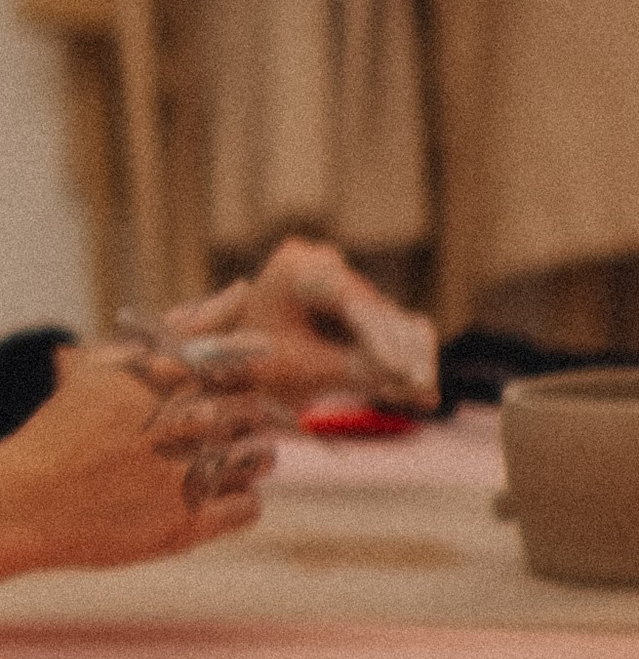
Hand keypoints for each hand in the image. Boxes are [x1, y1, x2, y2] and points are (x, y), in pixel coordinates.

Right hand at [0, 343, 274, 555]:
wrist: (26, 500)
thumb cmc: (66, 427)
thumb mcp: (110, 363)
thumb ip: (178, 327)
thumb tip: (240, 289)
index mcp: (158, 376)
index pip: (238, 361)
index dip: (243, 370)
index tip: (227, 382)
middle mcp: (178, 423)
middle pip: (252, 409)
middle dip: (242, 415)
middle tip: (211, 426)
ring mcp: (185, 477)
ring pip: (260, 457)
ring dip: (247, 454)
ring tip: (210, 456)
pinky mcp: (186, 525)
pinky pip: (250, 505)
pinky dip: (239, 496)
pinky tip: (208, 490)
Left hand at [160, 238, 436, 413]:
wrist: (232, 362)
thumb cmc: (253, 364)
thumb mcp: (298, 370)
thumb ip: (350, 370)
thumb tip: (406, 379)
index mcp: (294, 268)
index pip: (346, 299)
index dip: (380, 337)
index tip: (401, 372)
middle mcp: (322, 263)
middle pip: (374, 308)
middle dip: (401, 354)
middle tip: (424, 389)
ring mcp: (341, 279)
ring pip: (388, 319)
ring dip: (409, 359)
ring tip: (426, 396)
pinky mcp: (357, 302)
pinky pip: (388, 328)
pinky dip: (403, 358)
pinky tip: (423, 392)